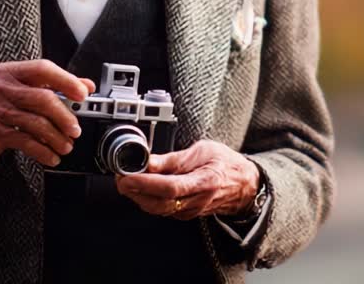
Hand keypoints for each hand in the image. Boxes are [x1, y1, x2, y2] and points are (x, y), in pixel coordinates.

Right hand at [0, 59, 94, 175]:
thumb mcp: (16, 90)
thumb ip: (49, 86)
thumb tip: (85, 86)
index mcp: (10, 72)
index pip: (43, 69)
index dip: (67, 80)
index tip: (83, 93)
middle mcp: (1, 88)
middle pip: (43, 98)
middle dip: (65, 116)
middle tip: (75, 129)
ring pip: (36, 122)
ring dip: (56, 137)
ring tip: (66, 146)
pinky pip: (25, 141)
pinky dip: (42, 151)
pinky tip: (50, 156)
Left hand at [115, 140, 259, 220]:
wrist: (242, 183)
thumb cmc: (224, 163)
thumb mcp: (202, 150)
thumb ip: (173, 158)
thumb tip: (148, 161)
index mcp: (204, 181)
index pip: (170, 187)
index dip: (146, 183)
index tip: (128, 175)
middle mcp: (197, 200)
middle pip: (159, 203)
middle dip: (135, 192)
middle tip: (121, 178)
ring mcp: (191, 210)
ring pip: (158, 210)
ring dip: (138, 198)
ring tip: (127, 182)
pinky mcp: (185, 214)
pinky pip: (162, 211)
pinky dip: (147, 201)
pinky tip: (141, 190)